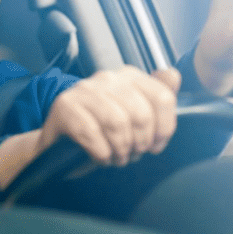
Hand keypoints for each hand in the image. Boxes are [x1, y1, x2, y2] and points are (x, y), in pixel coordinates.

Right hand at [36, 66, 180, 166]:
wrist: (59, 142)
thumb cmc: (101, 130)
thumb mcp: (132, 115)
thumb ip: (156, 97)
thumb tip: (173, 76)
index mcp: (128, 76)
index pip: (162, 97)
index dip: (164, 128)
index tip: (156, 145)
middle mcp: (106, 78)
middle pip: (140, 113)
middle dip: (140, 142)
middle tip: (132, 154)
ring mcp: (83, 90)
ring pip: (117, 123)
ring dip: (120, 149)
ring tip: (117, 157)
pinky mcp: (64, 106)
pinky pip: (91, 133)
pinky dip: (100, 153)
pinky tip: (100, 157)